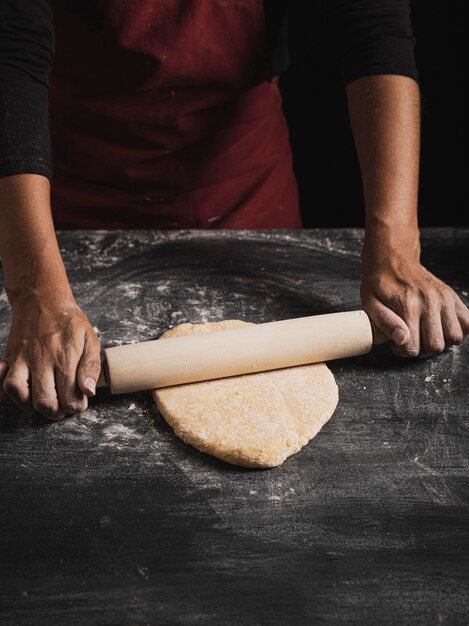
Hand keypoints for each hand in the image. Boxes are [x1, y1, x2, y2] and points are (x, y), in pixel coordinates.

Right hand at [0, 288, 100, 418]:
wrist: (42, 299)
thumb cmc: (70, 321)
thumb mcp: (90, 339)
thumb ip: (91, 366)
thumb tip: (89, 391)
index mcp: (65, 358)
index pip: (70, 398)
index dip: (76, 407)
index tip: (78, 402)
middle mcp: (42, 360)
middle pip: (43, 402)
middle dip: (55, 412)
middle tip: (61, 406)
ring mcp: (22, 359)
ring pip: (16, 392)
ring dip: (28, 404)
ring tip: (41, 400)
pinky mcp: (9, 357)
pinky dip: (5, 393)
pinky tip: (21, 392)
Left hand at [361, 253, 468, 357]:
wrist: (394, 260)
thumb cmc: (379, 283)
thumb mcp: (370, 302)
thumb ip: (384, 322)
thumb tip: (401, 339)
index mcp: (407, 304)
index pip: (412, 347)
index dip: (402, 351)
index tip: (396, 342)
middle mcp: (430, 301)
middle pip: (436, 345)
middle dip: (421, 349)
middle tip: (410, 338)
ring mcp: (445, 298)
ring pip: (455, 337)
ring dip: (440, 341)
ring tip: (425, 333)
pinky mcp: (453, 297)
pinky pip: (467, 323)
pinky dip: (456, 330)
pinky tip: (439, 327)